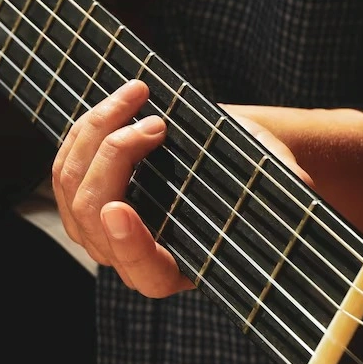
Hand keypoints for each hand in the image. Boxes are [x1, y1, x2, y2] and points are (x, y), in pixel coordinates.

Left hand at [52, 81, 314, 297]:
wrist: (225, 155)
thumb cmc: (252, 171)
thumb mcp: (272, 178)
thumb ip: (282, 188)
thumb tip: (299, 187)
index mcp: (175, 269)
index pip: (143, 271)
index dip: (128, 246)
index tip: (119, 211)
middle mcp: (127, 254)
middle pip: (94, 215)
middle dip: (116, 158)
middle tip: (157, 122)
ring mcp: (96, 225)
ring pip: (70, 183)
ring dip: (98, 130)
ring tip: (140, 92)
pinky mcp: (79, 191)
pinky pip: (64, 162)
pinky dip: (87, 126)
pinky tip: (119, 101)